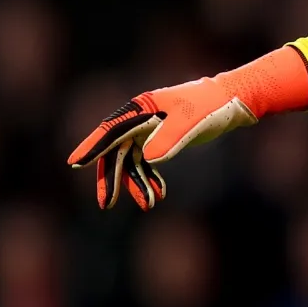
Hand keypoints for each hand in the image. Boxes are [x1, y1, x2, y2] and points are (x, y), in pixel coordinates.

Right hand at [67, 47, 307, 209]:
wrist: (232, 101)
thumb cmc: (211, 106)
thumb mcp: (192, 121)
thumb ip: (169, 138)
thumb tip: (147, 158)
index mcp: (142, 108)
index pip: (111, 130)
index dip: (91, 147)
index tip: (74, 163)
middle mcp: (140, 117)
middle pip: (116, 150)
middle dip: (112, 178)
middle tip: (107, 204)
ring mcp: (149, 129)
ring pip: (132, 160)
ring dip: (137, 183)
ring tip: (149, 205)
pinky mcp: (160, 138)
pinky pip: (146, 162)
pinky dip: (150, 178)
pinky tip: (159, 194)